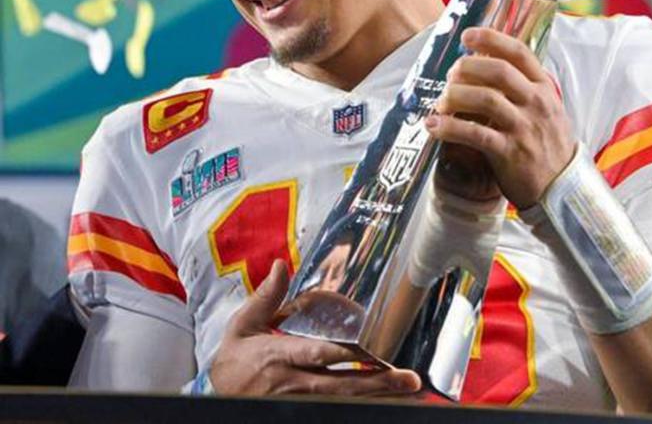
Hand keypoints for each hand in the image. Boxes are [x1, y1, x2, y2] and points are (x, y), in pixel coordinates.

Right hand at [209, 260, 421, 395]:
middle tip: (407, 378)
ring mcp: (301, 401)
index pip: (314, 355)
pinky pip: (338, 409)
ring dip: (377, 395)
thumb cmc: (235, 360)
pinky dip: (362, 405)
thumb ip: (266, 298)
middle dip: (376, 382)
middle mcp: (294, 383)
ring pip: (344, 400)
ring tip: (406, 390)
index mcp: (280, 356)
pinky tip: (386, 400)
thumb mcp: (242, 326)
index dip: (341, 354)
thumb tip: (281, 266)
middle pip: (340, 385)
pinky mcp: (304, 410)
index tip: (367, 350)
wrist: (219, 395)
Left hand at [426, 27, 576, 208]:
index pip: (519, 53)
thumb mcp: (546, 110)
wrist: (563, 188)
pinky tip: (434, 126)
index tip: (467, 35)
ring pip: (485, 99)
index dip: (491, 39)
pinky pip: (475, 134)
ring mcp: (524, 127)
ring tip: (441, 102)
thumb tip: (486, 66)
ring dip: (455, 96)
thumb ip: (523, 89)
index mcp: (543, 88)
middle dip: (467, 68)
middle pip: (498, 71)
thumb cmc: (549, 146)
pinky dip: (450, 127)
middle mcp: (536, 103)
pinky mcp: (510, 152)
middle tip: (450, 75)